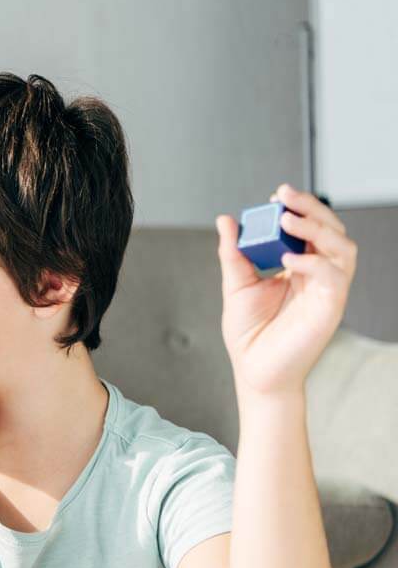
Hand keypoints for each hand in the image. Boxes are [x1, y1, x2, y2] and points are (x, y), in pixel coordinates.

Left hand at [215, 184, 355, 396]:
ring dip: (318, 229)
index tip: (277, 194)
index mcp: (301, 267)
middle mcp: (319, 276)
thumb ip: (234, 254)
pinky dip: (315, 263)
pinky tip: (290, 260)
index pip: (311, 228)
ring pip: (342, 248)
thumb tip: (226, 220)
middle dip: (312, 208)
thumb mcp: (236, 286)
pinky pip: (335, 277)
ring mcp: (328, 291)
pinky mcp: (330, 308)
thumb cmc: (250, 334)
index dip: (300, 208)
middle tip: (284, 195)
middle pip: (332, 231)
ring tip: (288, 221)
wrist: (254, 372)